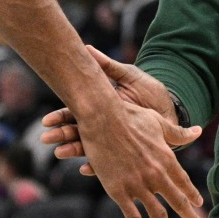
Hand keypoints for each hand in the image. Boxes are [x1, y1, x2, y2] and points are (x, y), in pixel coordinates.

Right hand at [42, 47, 179, 160]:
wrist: (172, 106)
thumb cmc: (149, 89)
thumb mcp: (129, 75)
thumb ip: (108, 66)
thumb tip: (87, 48)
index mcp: (104, 106)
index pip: (78, 112)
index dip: (62, 116)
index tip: (47, 120)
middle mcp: (106, 125)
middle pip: (79, 131)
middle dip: (62, 135)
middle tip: (46, 138)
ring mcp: (116, 140)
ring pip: (91, 148)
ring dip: (74, 151)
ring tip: (60, 153)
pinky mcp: (128, 154)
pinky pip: (112, 163)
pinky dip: (98, 166)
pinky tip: (86, 168)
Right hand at [43, 48, 207, 217]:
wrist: (102, 117)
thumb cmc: (129, 116)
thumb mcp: (157, 122)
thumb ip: (177, 132)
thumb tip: (197, 130)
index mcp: (166, 159)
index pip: (183, 182)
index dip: (192, 196)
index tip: (199, 206)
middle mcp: (156, 175)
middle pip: (178, 203)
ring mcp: (138, 185)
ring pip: (158, 216)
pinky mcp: (119, 191)